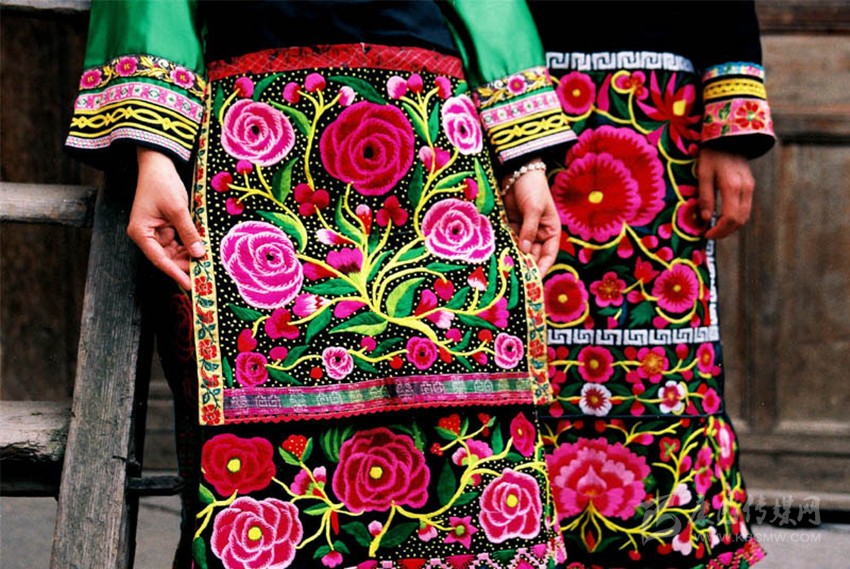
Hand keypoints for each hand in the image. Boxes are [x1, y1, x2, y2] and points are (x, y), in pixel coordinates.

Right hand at [128, 148, 203, 289]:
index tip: (189, 285)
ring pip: (174, 252)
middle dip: (185, 265)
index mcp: (141, 233)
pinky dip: (189, 246)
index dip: (175, 273)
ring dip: (189, 256)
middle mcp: (146, 236)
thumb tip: (199, 254)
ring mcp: (156, 232)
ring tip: (206, 263)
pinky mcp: (165, 227)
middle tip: (204, 274)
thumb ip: (188, 232)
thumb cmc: (162, 184)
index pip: (159, 259)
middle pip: (166, 258)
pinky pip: (178, 242)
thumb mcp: (178, 209)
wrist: (158, 164)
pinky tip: (202, 250)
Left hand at [501, 167, 560, 275]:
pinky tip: (497, 256)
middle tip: (514, 279)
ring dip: (513, 258)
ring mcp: (524, 231)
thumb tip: (524, 249)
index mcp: (550, 231)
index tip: (533, 280)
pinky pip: (508, 241)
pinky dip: (504, 248)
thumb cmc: (533, 188)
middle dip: (525, 266)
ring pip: (519, 250)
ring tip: (504, 271)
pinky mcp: (511, 226)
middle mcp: (538, 234)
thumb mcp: (534, 208)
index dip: (542, 268)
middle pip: (532, 256)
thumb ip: (529, 229)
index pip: (548, 255)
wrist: (518, 171)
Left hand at [697, 147, 755, 239]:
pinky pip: (745, 208)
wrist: (729, 137)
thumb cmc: (711, 154)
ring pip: (745, 216)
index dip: (718, 230)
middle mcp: (745, 188)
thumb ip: (705, 197)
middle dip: (724, 232)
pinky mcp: (750, 186)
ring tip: (714, 228)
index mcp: (732, 186)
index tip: (705, 234)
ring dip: (730, 226)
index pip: (730, 217)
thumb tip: (705, 219)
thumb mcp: (703, 174)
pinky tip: (722, 218)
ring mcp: (750, 187)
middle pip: (740, 220)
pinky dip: (735, 217)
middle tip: (709, 235)